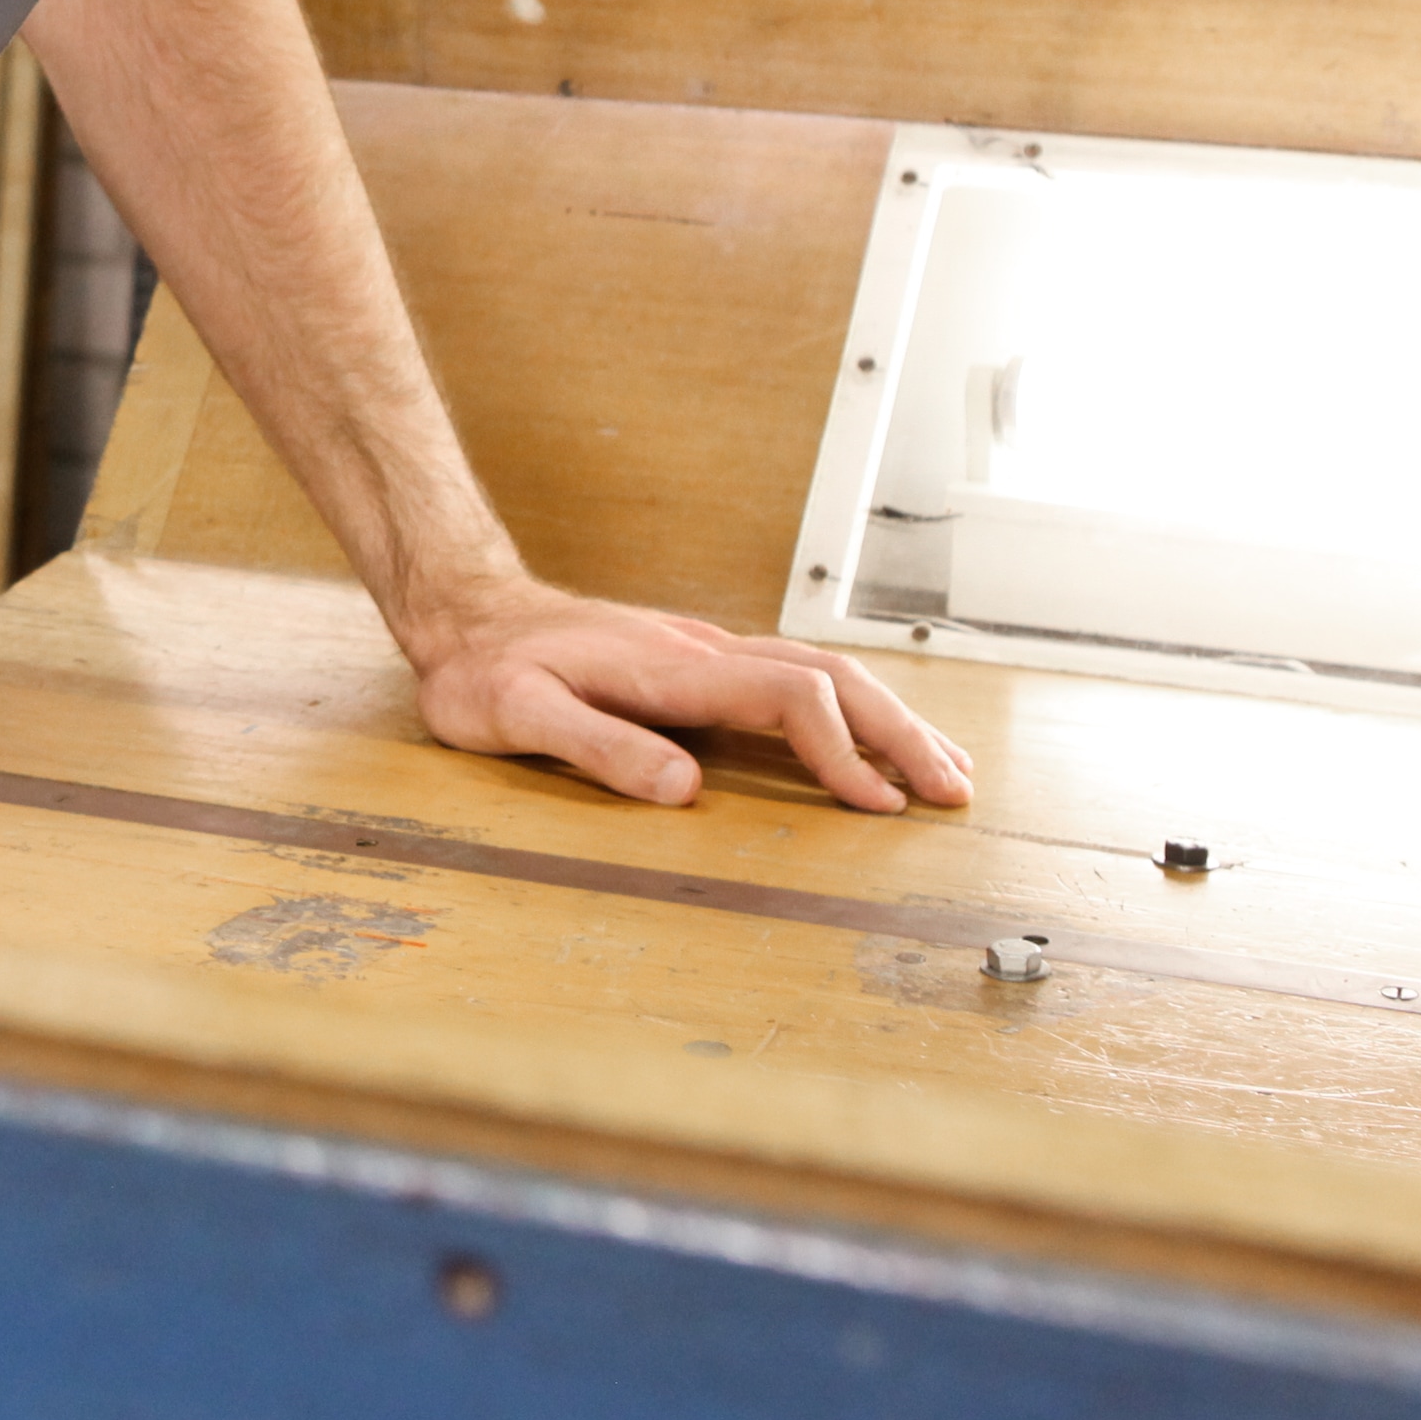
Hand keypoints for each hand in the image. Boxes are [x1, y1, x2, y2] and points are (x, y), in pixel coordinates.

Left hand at [406, 578, 972, 813]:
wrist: (465, 613)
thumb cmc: (484, 672)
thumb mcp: (518, 716)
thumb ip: (598, 747)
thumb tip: (684, 788)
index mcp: (672, 667)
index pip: (790, 696)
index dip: (842, 750)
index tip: (878, 806)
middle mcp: (703, 651)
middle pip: (832, 677)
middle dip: (900, 733)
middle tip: (955, 791)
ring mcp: (706, 653)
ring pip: (825, 672)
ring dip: (890, 719)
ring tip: (946, 769)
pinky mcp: (700, 664)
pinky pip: (799, 678)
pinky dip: (853, 708)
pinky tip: (872, 739)